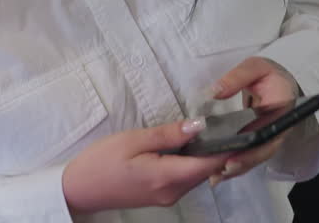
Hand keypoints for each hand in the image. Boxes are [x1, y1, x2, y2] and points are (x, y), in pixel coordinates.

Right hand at [62, 118, 228, 213]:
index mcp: (167, 177)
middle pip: (207, 170)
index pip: (211, 163)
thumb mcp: (134, 139)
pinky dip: (190, 163)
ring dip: (204, 156)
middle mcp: (173, 191)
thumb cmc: (102, 161)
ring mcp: (168, 197)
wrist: (80, 189)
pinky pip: (185, 179)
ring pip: (197, 175)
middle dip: (218, 149)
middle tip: (223, 122)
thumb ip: (169, 134)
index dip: (227, 146)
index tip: (238, 127)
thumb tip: (199, 125)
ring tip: (205, 130)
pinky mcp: (161, 197)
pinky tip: (184, 147)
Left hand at [208, 56, 299, 184]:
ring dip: (238, 168)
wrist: (281, 84)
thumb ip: (237, 77)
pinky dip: (237, 164)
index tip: (233, 156)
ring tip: (216, 177)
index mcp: (283, 107)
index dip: (253, 146)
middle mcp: (281, 127)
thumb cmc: (268, 75)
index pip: (268, 131)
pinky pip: (252, 155)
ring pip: (257, 157)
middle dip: (244, 163)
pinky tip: (218, 173)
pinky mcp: (263, 141)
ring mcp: (272, 136)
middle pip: (264, 150)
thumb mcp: (255, 67)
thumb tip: (214, 92)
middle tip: (222, 170)